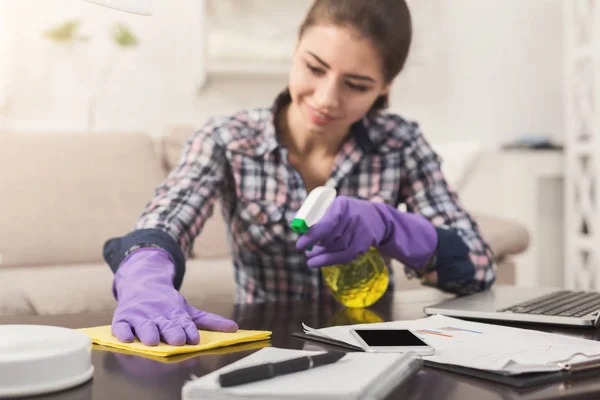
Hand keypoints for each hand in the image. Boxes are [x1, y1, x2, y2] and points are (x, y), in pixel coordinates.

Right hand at [111, 248, 237, 345]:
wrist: (143, 283)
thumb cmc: (167, 304)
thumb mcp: (188, 310)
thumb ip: (209, 321)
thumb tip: (234, 328)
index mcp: (175, 313)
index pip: (184, 323)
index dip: (189, 331)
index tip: (194, 339)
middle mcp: (158, 314)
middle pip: (165, 325)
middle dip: (171, 332)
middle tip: (177, 340)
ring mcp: (140, 315)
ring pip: (144, 326)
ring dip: (148, 332)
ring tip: (153, 340)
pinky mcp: (123, 318)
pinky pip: (121, 326)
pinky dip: (123, 332)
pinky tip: (126, 338)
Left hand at [295, 196, 436, 269]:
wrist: (377, 218)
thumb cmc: (347, 212)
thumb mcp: (333, 207)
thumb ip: (313, 214)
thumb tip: (293, 221)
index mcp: (341, 205)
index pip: (326, 223)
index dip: (312, 235)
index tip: (299, 245)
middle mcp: (352, 218)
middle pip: (330, 238)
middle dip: (314, 245)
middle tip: (304, 248)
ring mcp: (359, 232)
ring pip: (335, 248)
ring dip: (320, 253)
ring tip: (310, 254)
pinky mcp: (363, 244)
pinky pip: (343, 256)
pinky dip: (327, 261)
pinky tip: (315, 262)